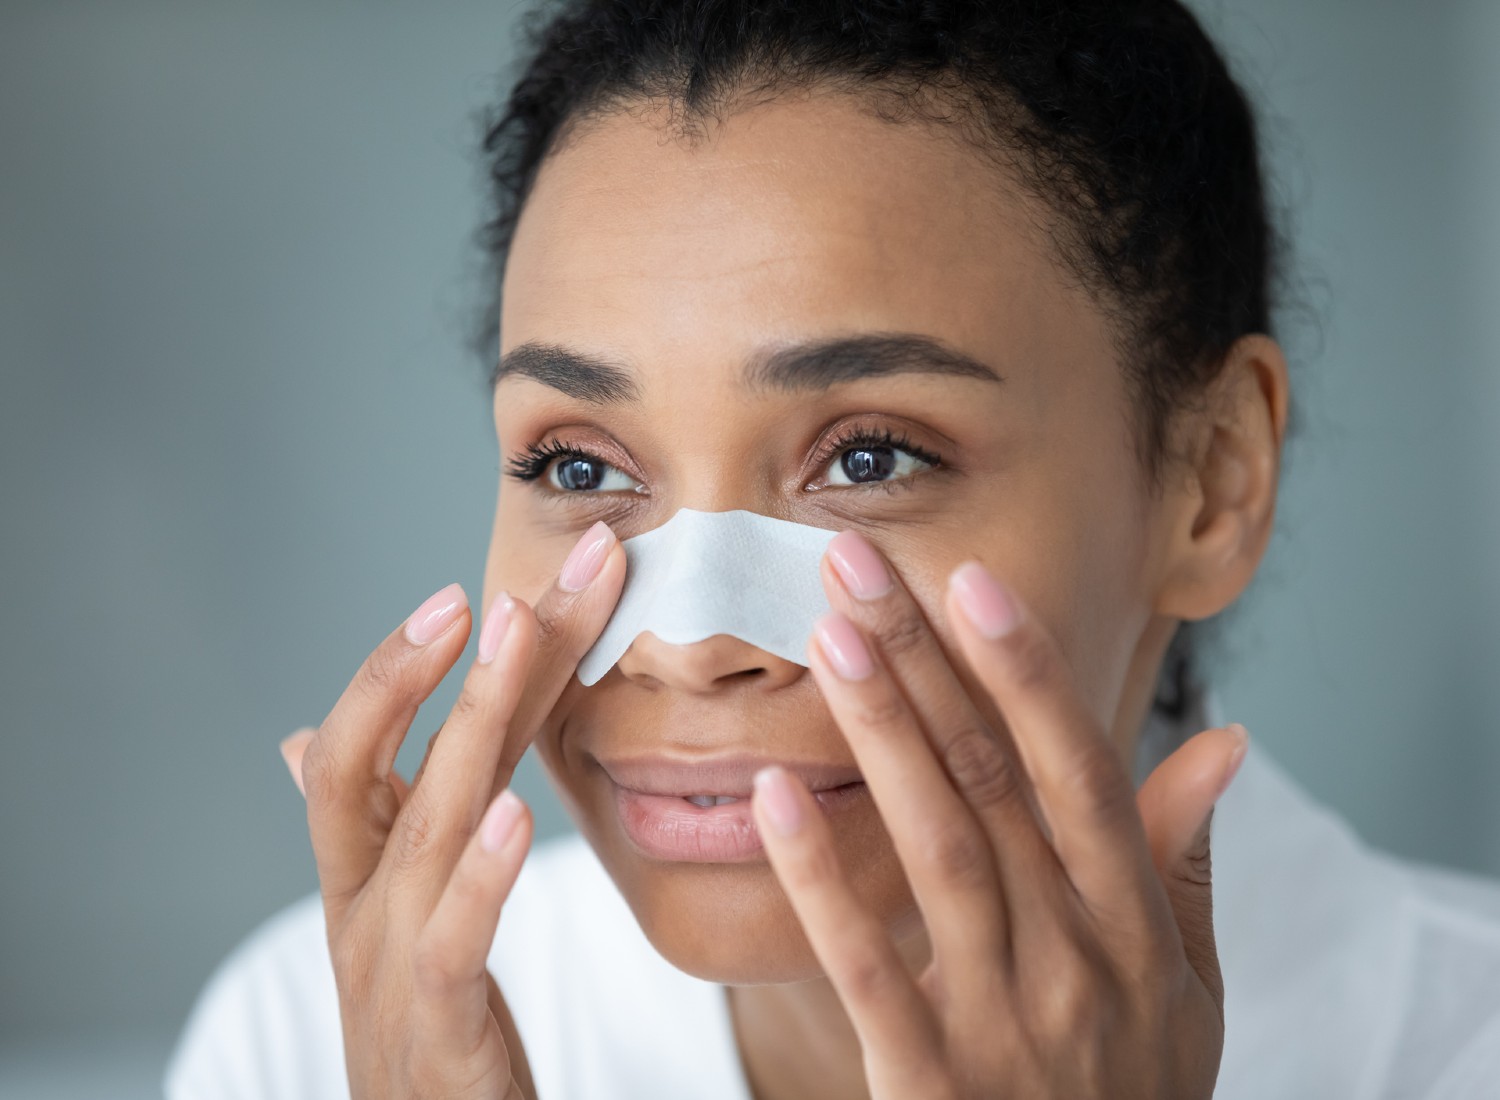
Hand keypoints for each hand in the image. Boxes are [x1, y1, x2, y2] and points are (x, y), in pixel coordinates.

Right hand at [278, 520, 624, 1099]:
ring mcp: (389, 964)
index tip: (510, 582)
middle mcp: (364, 902)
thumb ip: (385, 820)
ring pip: (418, 824)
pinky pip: (453, 942)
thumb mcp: (405, 911)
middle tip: (513, 573)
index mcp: (364, 868)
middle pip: (378, 758)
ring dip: (468, 716)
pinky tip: (512, 813)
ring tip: (514, 633)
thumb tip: (293, 740)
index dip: (440, 660)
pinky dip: (480, 875)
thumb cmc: (428, 1023)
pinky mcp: (435, 1032)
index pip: (395, 740)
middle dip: (434, 658)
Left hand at [750, 531, 1246, 1098]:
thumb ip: (1186, 860)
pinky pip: (866, 966)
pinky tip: (774, 796)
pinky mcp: (929, 1080)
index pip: (1079, 771)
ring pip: (938, 849)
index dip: (1027, 672)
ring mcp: (1002, 1019)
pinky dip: (822, 879)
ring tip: (828, 638)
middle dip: (923, 664)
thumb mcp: (1190, 987)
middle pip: (991, 784)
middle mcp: (1075, 957)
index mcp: (1135, 924)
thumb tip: (1224, 740)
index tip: (971, 580)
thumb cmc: (1137, 1093)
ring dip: (881, 735)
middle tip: (854, 565)